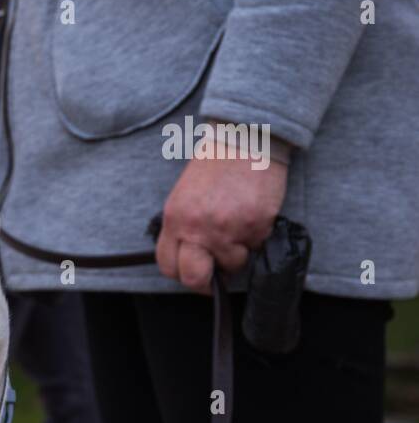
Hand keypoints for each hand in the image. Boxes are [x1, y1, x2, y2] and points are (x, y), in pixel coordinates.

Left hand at [156, 130, 290, 293]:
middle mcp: (197, 229)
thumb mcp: (183, 199)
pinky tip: (252, 213)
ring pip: (233, 264)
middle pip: (194, 278)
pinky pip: (256, 246)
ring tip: (238, 226)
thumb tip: (191, 259)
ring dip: (238, 253)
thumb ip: (183, 230)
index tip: (193, 272)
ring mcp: (227, 230)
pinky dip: (256, 236)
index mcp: (174, 220)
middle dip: (206, 282)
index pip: (168, 266)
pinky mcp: (255, 226)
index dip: (181, 273)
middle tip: (217, 274)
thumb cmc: (214, 167)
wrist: (243, 140)